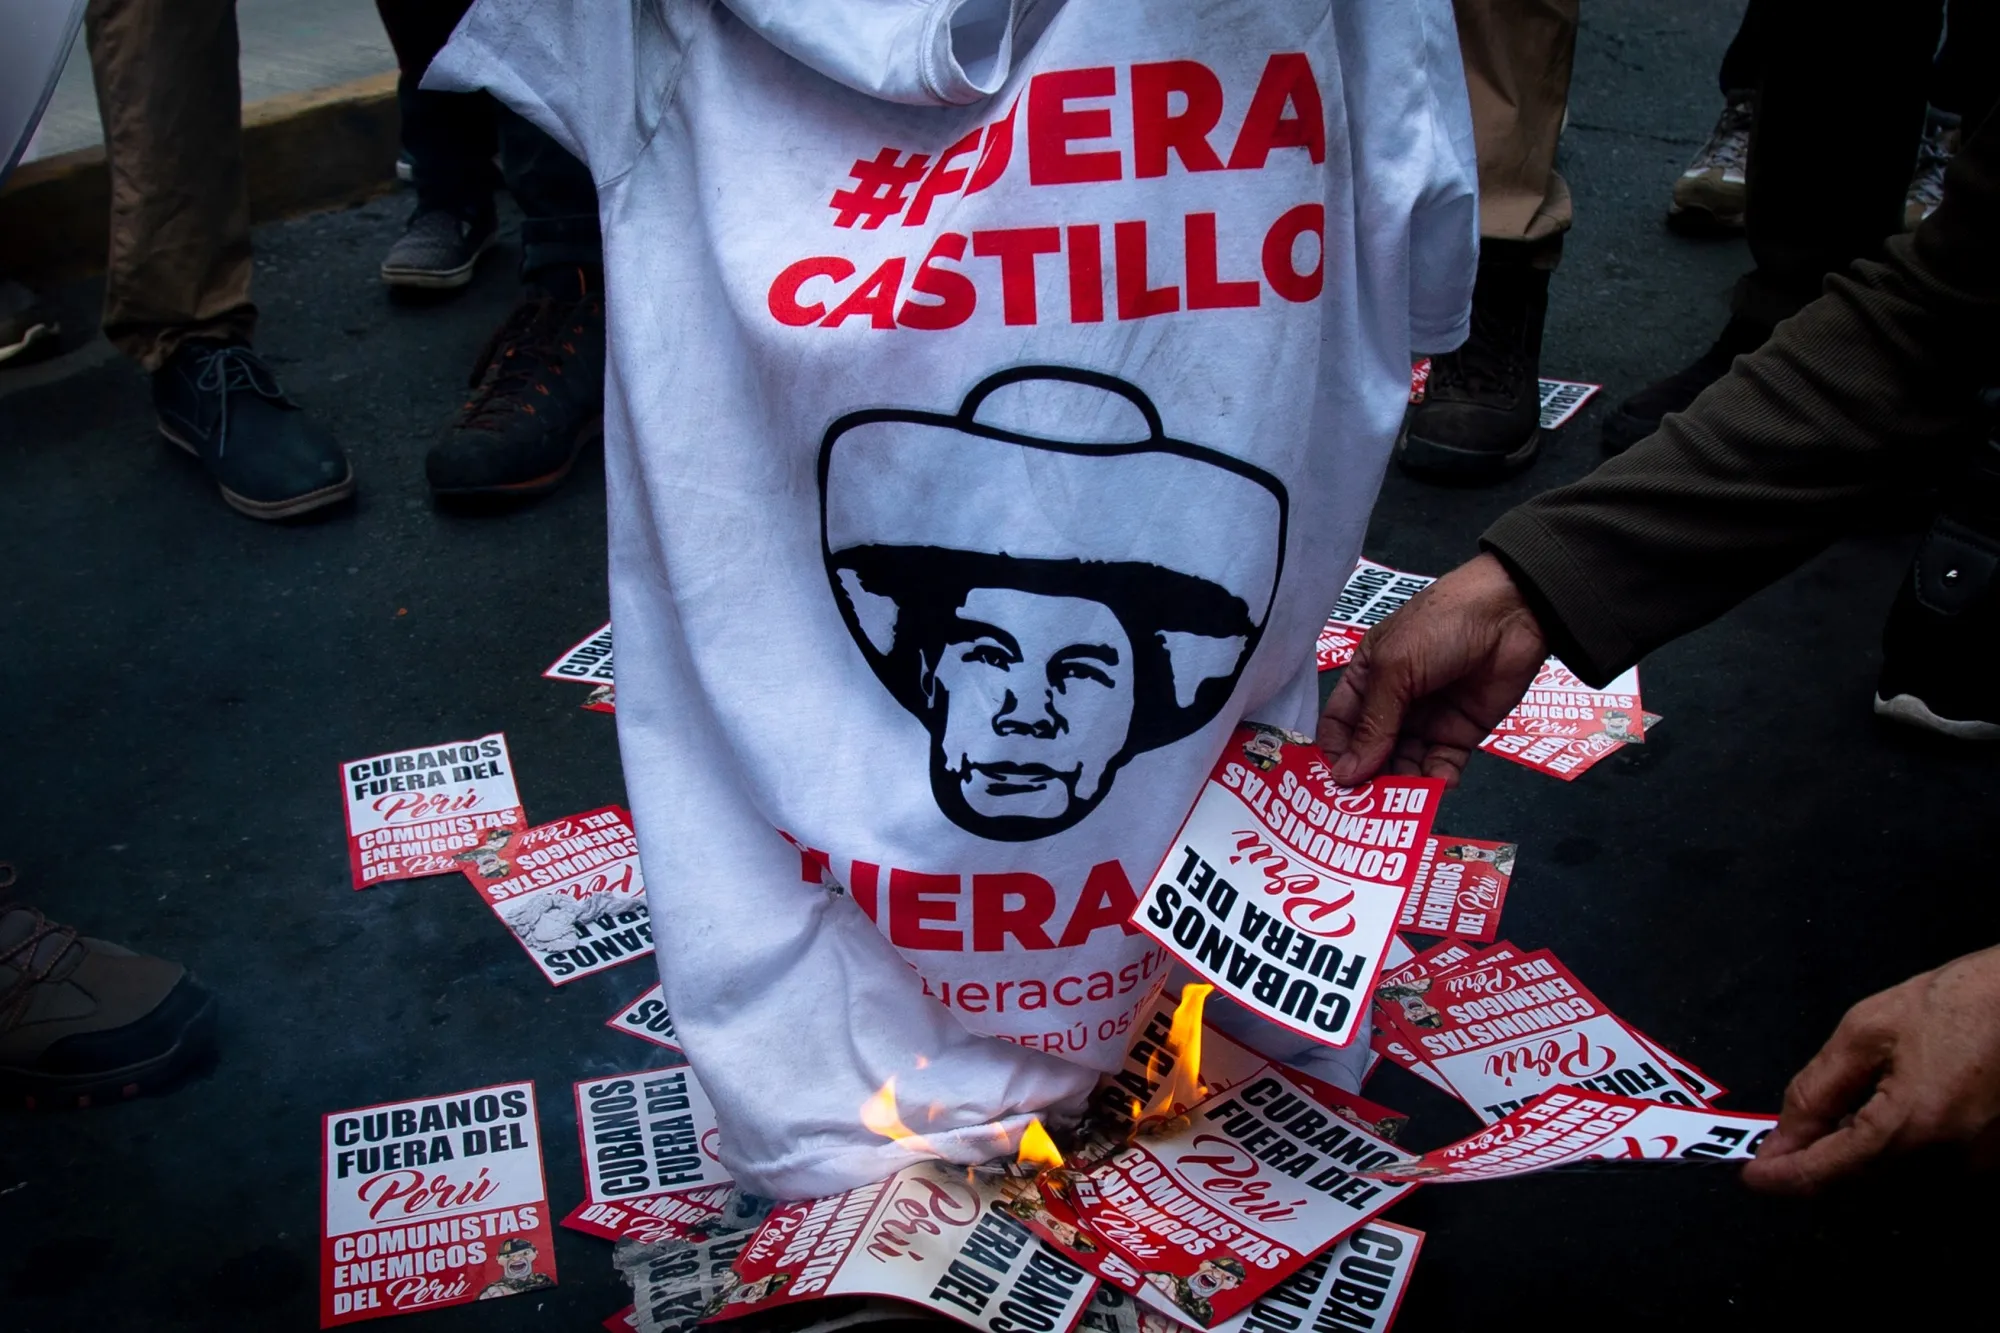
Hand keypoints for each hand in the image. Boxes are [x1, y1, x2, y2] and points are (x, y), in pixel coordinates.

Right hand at [1317, 553, 1548, 786]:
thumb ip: (1373, 724)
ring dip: (1400, 784)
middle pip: (1370, 751)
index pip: (1339, 724)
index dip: (1333, 753)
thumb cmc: (1441, 626)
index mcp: (1367, 678)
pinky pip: (1441, 765)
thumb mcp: (1395, 668)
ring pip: (1404, 763)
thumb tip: (1345, 774)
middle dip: (1366, 777)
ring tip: (1397, 804)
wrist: (1513, 614)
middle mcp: (1393, 702)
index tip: (1329, 785)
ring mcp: (1427, 720)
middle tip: (1362, 807)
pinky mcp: (1461, 734)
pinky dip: (1437, 780)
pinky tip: (1435, 786)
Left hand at [1742, 945, 1999, 1193]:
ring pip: (1893, 1185)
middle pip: (1860, 1187)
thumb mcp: (1868, 1030)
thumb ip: (1818, 1089)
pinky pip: (1927, 1174)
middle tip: (1783, 1143)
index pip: (1829, 1173)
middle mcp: (1950, 1164)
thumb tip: (1782, 1135)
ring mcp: (1980, 1169)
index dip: (1783, 1178)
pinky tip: (1881, 1120)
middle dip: (1815, 1169)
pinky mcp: (1995, 1163)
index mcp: (1913, 1128)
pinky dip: (1891, 1156)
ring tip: (1833, 1124)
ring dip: (1853, 1164)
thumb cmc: (1957, 1002)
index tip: (1750, 1178)